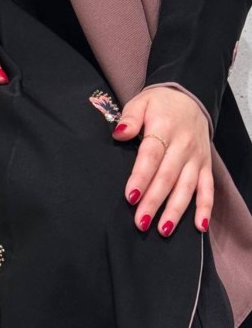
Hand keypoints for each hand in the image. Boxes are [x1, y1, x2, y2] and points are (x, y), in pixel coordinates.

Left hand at [111, 86, 212, 234]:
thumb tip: (119, 133)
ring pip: (187, 187)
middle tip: (140, 222)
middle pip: (167, 177)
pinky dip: (205, 208)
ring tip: (163, 230)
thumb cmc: (160, 104)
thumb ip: (130, 118)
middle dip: (154, 201)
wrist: (190, 98)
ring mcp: (196, 157)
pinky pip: (208, 189)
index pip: (151, 156)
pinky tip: (199, 226)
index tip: (130, 196)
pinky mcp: (206, 165)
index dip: (141, 177)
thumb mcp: (141, 102)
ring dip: (176, 210)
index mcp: (165, 128)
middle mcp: (184, 145)